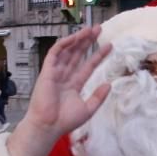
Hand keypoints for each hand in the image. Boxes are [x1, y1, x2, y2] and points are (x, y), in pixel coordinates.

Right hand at [6, 26, 111, 155]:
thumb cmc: (65, 121)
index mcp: (74, 84)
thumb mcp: (88, 108)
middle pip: (78, 54)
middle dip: (88, 41)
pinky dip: (63, 44)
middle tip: (99, 29)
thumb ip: (99, 96)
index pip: (88, 66)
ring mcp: (56, 72)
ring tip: (90, 30)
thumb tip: (109, 84)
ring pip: (68, 51)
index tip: (109, 46)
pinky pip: (55, 54)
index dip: (98, 55)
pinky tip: (74, 37)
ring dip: (78, 39)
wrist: (49, 126)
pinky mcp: (47, 71)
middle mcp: (65, 76)